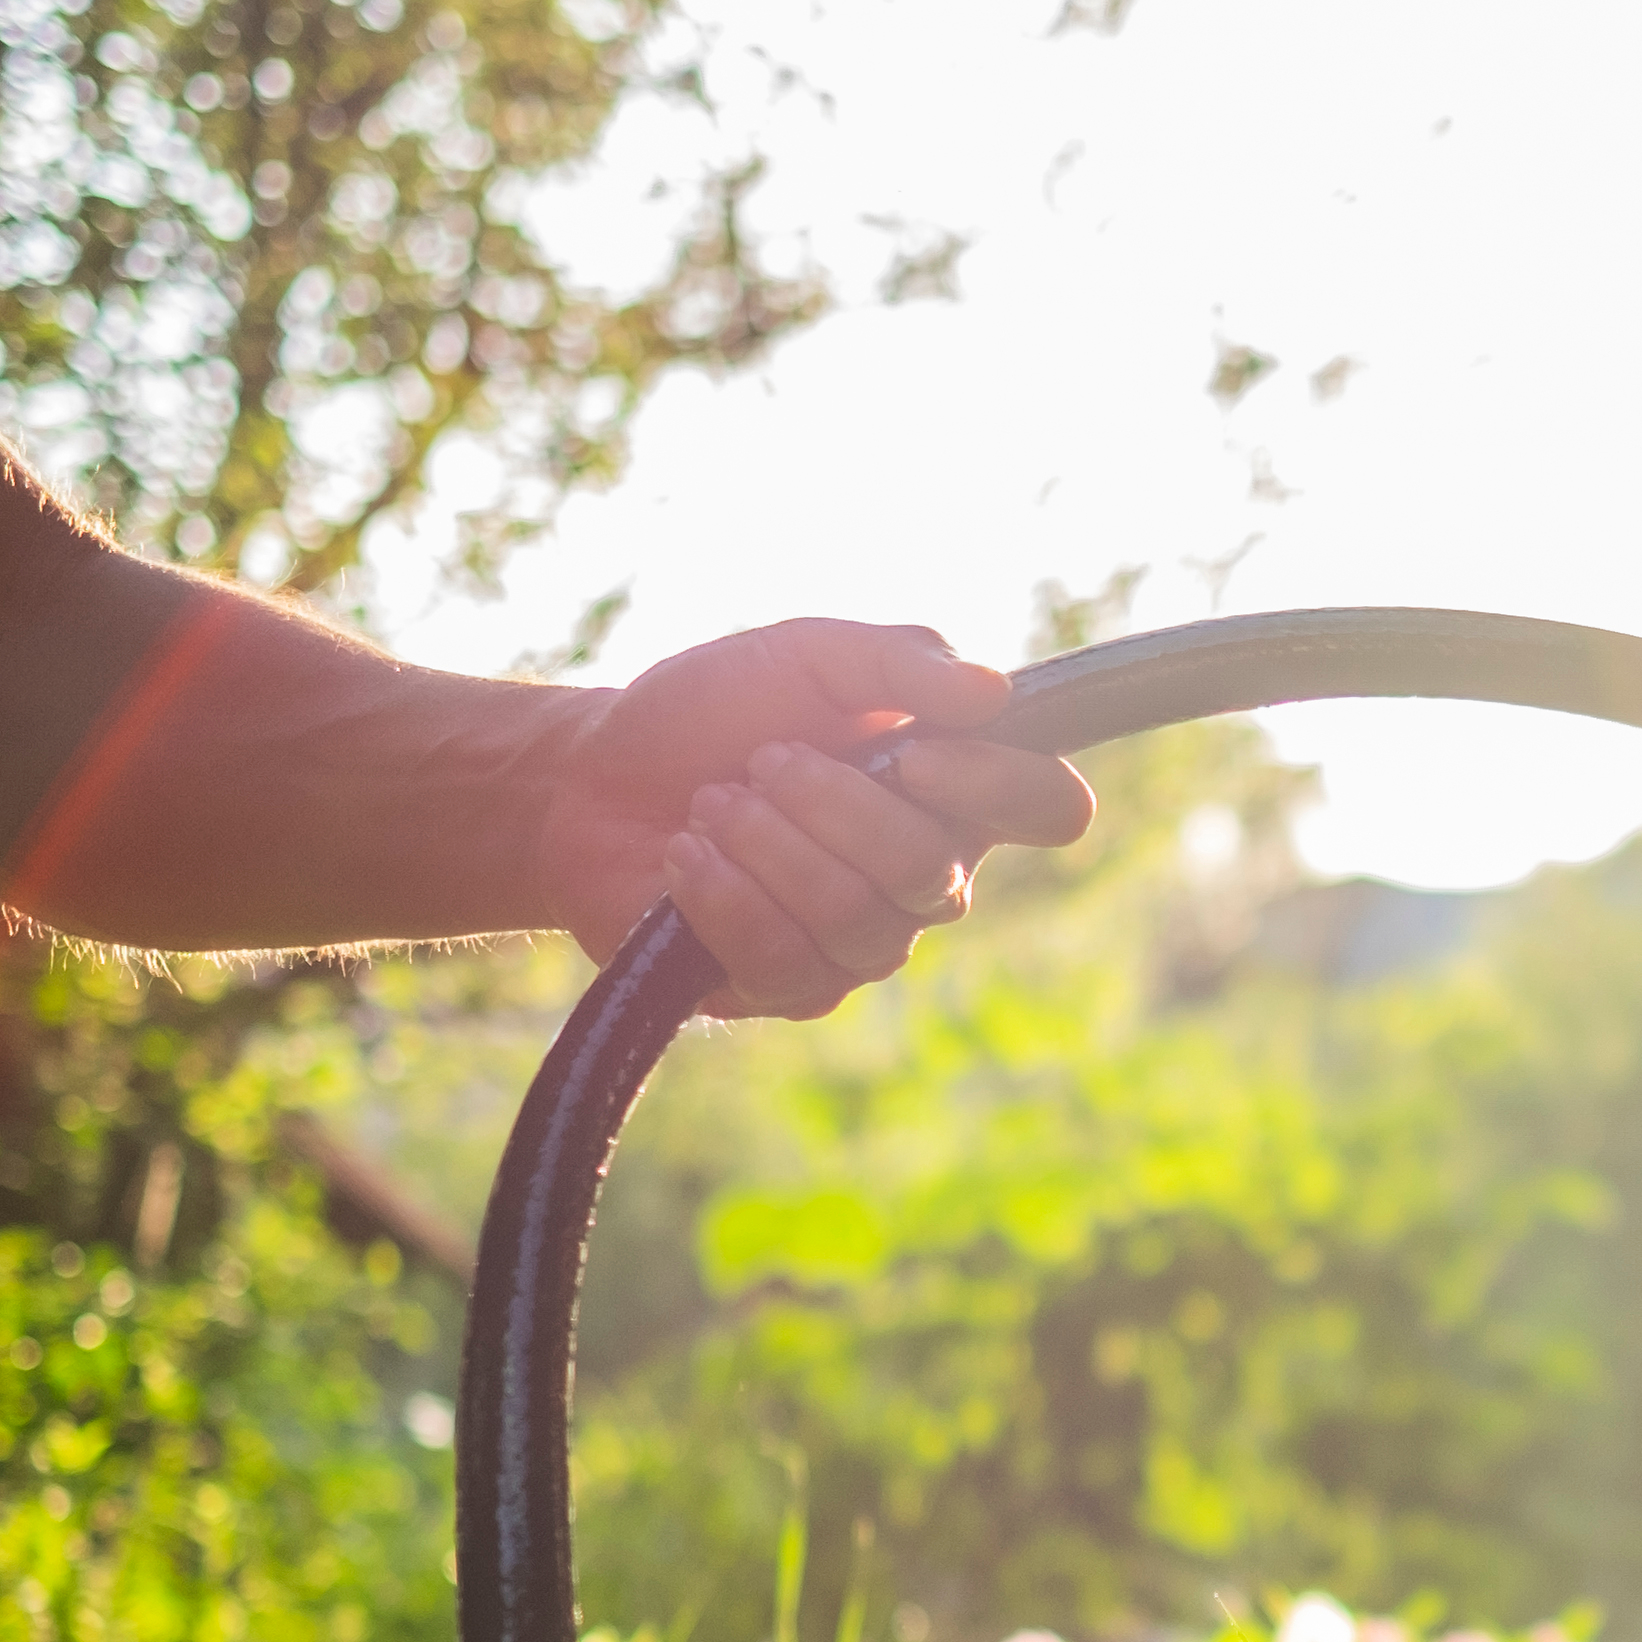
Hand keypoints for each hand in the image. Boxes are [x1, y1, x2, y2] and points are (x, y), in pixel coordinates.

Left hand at [533, 619, 1094, 1016]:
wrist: (591, 775)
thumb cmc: (713, 710)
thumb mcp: (805, 654)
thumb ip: (902, 660)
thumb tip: (994, 692)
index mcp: (952, 789)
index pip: (1050, 808)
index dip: (1000, 789)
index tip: (918, 753)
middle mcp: (924, 875)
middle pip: (935, 872)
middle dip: (834, 807)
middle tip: (762, 761)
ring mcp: (861, 941)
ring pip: (859, 921)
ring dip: (769, 846)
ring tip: (711, 805)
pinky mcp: (789, 987)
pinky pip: (786, 961)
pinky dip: (725, 896)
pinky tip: (685, 857)